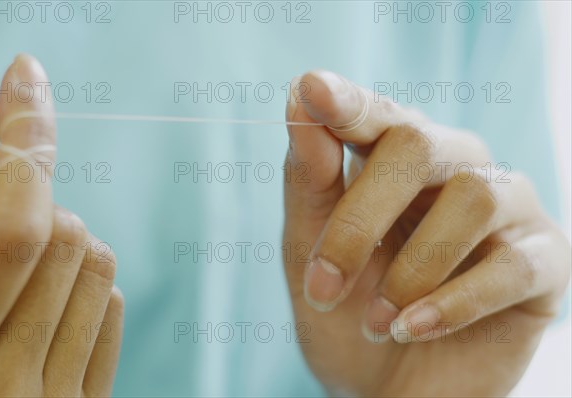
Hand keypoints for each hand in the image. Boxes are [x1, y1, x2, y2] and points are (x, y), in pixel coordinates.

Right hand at [0, 55, 122, 396]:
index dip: (23, 142)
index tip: (27, 78)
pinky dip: (86, 274)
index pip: (11, 233)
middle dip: (31, 188)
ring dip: (61, 230)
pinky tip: (52, 286)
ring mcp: (48, 397)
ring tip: (23, 250)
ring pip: (94, 258)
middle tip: (1, 185)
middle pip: (60, 236)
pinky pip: (111, 302)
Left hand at [283, 70, 569, 396]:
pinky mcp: (545, 261)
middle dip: (360, 219)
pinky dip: (453, 303)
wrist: (389, 391)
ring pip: (472, 198)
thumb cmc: (347, 314)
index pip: (377, 114)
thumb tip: (299, 97)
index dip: (348, 102)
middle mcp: (457, 168)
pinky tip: (411, 330)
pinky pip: (511, 264)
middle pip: (419, 144)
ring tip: (375, 323)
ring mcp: (508, 210)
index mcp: (397, 160)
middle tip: (324, 285)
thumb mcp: (311, 250)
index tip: (315, 89)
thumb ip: (310, 179)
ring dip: (410, 270)